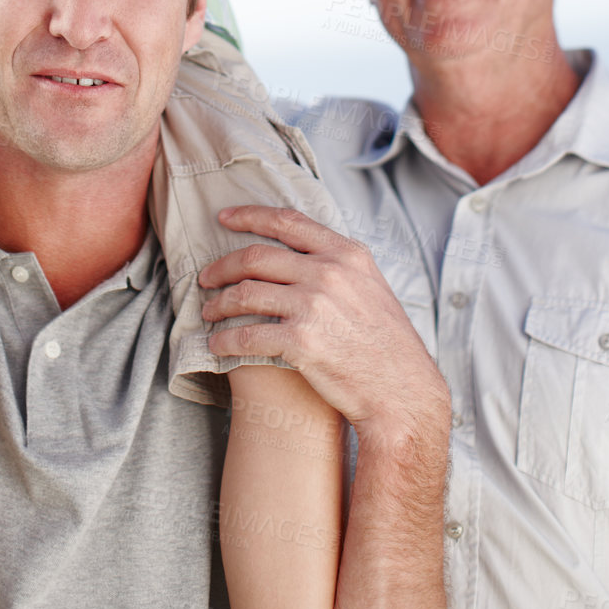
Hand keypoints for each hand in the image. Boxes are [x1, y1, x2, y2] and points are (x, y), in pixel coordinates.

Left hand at [199, 207, 451, 451]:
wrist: (402, 393)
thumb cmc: (387, 345)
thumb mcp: (371, 287)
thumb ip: (339, 265)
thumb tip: (303, 253)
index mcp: (347, 254)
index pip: (287, 221)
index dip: (249, 215)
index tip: (224, 217)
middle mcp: (328, 273)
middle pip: (256, 257)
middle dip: (222, 266)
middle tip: (206, 277)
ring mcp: (314, 305)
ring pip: (245, 294)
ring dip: (218, 303)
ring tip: (209, 312)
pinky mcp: (301, 341)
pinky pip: (247, 335)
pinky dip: (225, 340)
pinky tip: (217, 345)